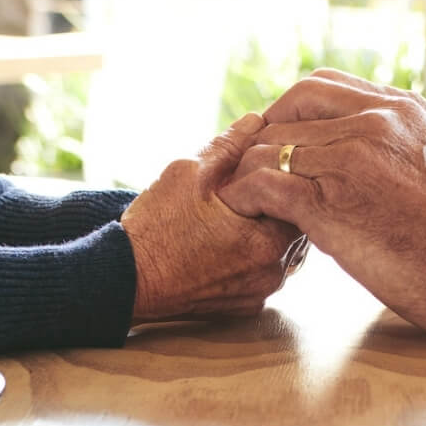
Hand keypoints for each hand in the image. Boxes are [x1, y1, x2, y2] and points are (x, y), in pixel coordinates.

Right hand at [121, 112, 304, 322]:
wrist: (125, 281)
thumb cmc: (155, 228)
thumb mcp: (189, 173)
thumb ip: (230, 146)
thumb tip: (258, 120)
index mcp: (269, 240)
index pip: (300, 198)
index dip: (282, 177)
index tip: (260, 168)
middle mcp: (273, 271)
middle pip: (294, 225)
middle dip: (275, 203)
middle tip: (245, 189)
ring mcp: (260, 291)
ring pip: (281, 249)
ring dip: (265, 229)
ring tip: (234, 214)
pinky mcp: (246, 306)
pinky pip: (263, 272)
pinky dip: (252, 254)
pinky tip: (227, 241)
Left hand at [218, 70, 425, 338]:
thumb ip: (401, 151)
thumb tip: (379, 168)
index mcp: (400, 109)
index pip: (319, 89)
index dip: (288, 116)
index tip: (281, 146)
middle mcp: (374, 121)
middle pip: (286, 110)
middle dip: (261, 139)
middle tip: (252, 170)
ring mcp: (350, 158)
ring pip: (268, 145)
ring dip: (248, 171)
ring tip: (244, 198)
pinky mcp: (332, 202)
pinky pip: (263, 183)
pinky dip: (244, 196)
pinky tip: (246, 213)